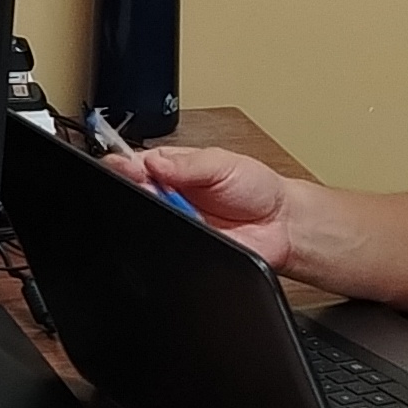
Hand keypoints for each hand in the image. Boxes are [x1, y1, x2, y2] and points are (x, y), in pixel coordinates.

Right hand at [105, 141, 294, 265]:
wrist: (280, 225)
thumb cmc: (257, 188)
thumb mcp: (223, 163)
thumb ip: (188, 164)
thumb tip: (154, 162)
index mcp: (173, 167)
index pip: (137, 164)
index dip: (126, 165)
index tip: (127, 167)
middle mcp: (169, 195)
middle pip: (134, 192)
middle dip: (138, 189)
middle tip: (153, 186)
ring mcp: (174, 222)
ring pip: (146, 220)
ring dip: (155, 214)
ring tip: (178, 207)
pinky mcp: (182, 246)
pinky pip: (163, 244)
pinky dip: (168, 238)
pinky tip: (184, 228)